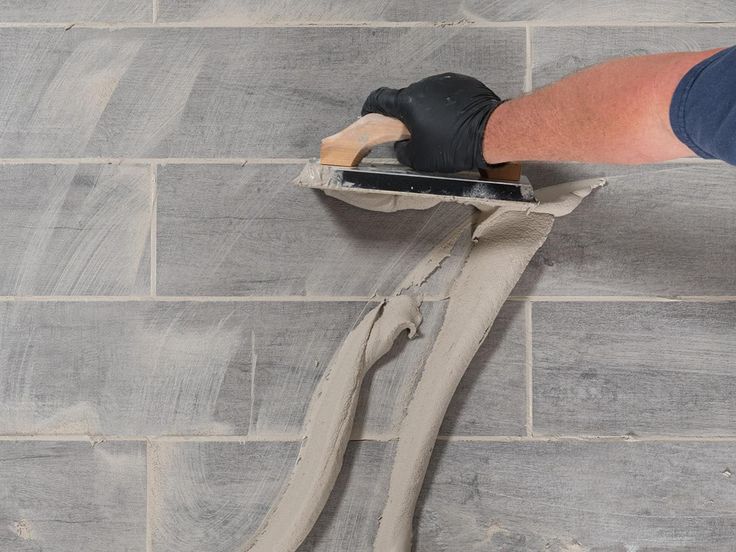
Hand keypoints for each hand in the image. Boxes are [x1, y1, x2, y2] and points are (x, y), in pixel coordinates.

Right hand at [361, 73, 503, 172]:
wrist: (491, 134)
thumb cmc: (452, 147)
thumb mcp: (419, 159)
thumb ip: (402, 150)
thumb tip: (401, 144)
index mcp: (409, 102)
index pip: (380, 98)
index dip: (371, 106)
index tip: (370, 114)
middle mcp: (425, 86)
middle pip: (407, 98)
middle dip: (406, 114)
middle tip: (413, 132)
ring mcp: (446, 81)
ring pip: (428, 96)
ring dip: (428, 109)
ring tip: (440, 128)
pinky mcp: (464, 82)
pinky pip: (448, 94)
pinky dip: (446, 106)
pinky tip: (455, 121)